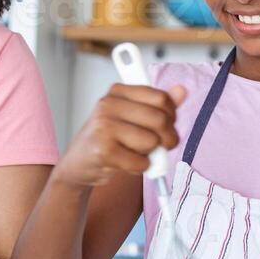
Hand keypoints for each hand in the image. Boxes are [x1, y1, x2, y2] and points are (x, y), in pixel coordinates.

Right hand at [51, 83, 186, 188]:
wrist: (78, 163)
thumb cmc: (108, 138)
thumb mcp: (132, 116)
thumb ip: (157, 104)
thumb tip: (181, 91)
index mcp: (118, 92)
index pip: (161, 98)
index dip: (171, 115)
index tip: (167, 125)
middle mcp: (108, 105)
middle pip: (160, 120)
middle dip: (168, 138)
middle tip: (163, 146)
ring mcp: (104, 127)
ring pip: (151, 141)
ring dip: (150, 154)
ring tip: (135, 153)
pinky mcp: (104, 151)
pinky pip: (141, 162)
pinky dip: (140, 167)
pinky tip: (125, 163)